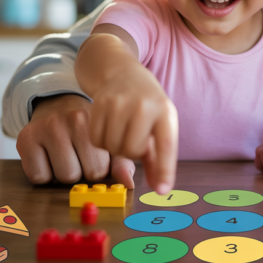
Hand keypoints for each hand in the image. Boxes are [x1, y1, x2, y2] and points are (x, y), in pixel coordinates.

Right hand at [16, 94, 135, 185]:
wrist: (59, 103)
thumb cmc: (88, 128)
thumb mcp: (108, 141)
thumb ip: (122, 162)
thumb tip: (127, 183)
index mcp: (96, 120)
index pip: (99, 170)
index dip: (96, 169)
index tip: (94, 156)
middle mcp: (71, 119)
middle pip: (78, 175)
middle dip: (79, 172)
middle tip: (76, 154)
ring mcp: (46, 126)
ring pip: (60, 177)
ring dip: (62, 173)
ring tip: (64, 154)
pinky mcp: (25, 136)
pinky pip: (37, 176)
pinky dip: (42, 173)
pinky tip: (47, 156)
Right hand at [86, 61, 177, 195]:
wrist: (122, 72)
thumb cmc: (146, 104)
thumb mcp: (159, 123)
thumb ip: (158, 156)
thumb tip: (159, 188)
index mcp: (164, 111)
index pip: (166, 145)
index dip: (164, 170)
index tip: (162, 190)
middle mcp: (144, 105)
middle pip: (132, 151)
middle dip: (132, 152)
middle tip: (133, 139)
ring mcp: (120, 102)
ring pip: (112, 147)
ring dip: (115, 147)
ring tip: (122, 132)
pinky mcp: (99, 102)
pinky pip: (95, 139)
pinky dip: (101, 141)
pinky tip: (108, 128)